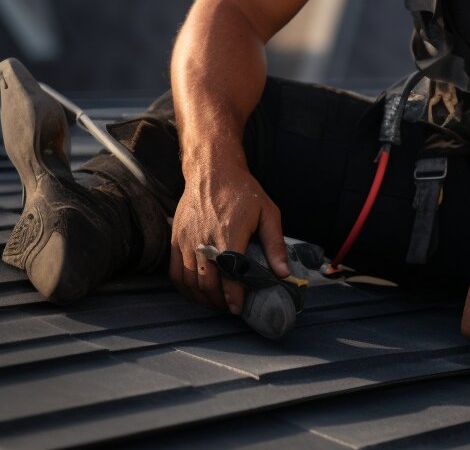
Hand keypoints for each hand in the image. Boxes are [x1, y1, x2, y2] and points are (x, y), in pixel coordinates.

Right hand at [168, 162, 288, 313]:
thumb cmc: (243, 192)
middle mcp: (205, 240)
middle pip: (208, 283)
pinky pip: (174, 273)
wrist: (212, 171)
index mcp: (230, 233)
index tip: (239, 308)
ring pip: (190, 282)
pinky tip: (196, 293)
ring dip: (202, 298)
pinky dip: (184, 289)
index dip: (234, 296)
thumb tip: (284, 273)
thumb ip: (275, 244)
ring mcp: (187, 241)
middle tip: (231, 307)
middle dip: (220, 301)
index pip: (230, 274)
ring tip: (217, 302)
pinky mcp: (176, 240)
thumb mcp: (268, 212)